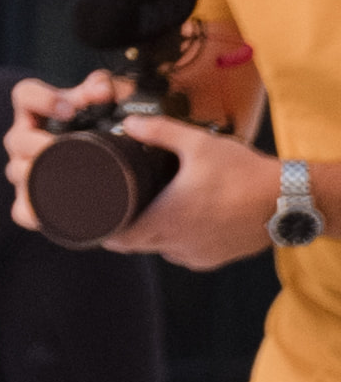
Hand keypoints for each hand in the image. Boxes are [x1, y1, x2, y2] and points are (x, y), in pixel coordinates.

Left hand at [10, 80, 282, 271]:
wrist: (287, 200)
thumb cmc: (242, 174)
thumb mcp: (197, 144)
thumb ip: (158, 131)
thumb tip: (128, 123)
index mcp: (163, 221)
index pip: (116, 238)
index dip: (102, 228)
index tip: (93, 215)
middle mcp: (175, 245)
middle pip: (136, 244)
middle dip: (126, 226)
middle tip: (121, 204)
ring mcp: (196, 256)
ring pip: (161, 249)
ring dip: (154, 233)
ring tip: (155, 208)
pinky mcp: (215, 259)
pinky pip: (186, 253)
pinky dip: (179, 240)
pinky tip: (185, 220)